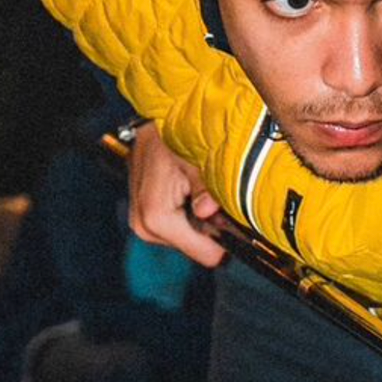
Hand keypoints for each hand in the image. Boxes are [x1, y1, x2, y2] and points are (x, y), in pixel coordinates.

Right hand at [126, 122, 226, 267]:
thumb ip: (206, 190)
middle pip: (199, 247)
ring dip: (203, 221)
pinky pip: (179, 228)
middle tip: (221, 200)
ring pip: (191, 238)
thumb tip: (209, 211)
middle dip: (214, 228)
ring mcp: (142, 225)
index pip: (207, 255)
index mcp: (157, 218)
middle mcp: (145, 227)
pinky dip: (191, 216)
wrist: (150, 126)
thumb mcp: (197, 161)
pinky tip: (194, 194)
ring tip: (205, 192)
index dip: (228, 239)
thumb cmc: (173, 138)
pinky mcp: (144, 220)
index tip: (238, 221)